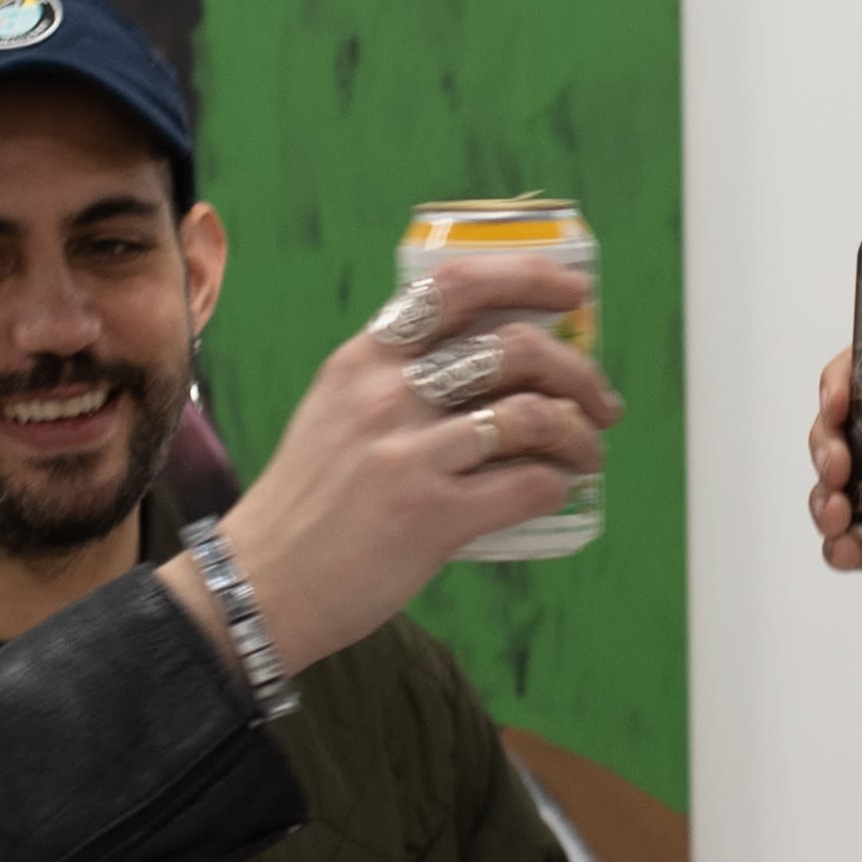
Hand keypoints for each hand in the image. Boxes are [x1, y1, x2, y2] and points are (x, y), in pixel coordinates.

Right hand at [170, 249, 614, 677]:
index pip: (454, 287)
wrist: (261, 586)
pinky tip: (558, 490)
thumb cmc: (309, 503)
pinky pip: (527, 485)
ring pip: (532, 416)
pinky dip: (558, 484)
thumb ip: (396, 380)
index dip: (527, 275)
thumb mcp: (335, 413)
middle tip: (600, 400)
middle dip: (577, 370)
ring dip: (581, 434)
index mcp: (362, 360)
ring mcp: (408, 455)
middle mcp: (385, 395)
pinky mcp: (430, 516)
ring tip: (588, 453)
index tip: (574, 288)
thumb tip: (495, 363)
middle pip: (513, 347)